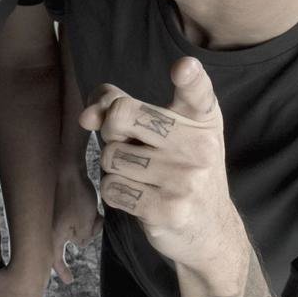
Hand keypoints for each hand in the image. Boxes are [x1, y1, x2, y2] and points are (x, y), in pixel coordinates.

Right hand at [51, 165, 102, 282]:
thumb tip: (81, 241)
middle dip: (86, 234)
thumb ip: (84, 239)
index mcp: (52, 237)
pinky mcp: (60, 202)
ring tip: (97, 211)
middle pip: (71, 241)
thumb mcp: (85, 225)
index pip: (55, 261)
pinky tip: (93, 204)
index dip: (63, 271)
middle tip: (95, 223)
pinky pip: (74, 214)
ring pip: (76, 226)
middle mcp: (49, 227)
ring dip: (89, 221)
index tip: (69, 280)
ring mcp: (53, 214)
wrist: (66, 165)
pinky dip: (85, 212)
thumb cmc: (75, 196)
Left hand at [80, 57, 238, 271]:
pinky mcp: (168, 210)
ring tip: (142, 176)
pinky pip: (112, 188)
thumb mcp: (167, 131)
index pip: (197, 91)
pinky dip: (115, 192)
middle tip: (132, 145)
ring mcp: (185, 179)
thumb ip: (125, 108)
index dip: (189, 77)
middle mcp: (199, 145)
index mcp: (203, 118)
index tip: (183, 68)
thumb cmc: (181, 169)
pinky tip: (139, 196)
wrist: (210, 228)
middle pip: (122, 114)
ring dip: (115, 167)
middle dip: (111, 131)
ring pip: (111, 157)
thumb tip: (87, 115)